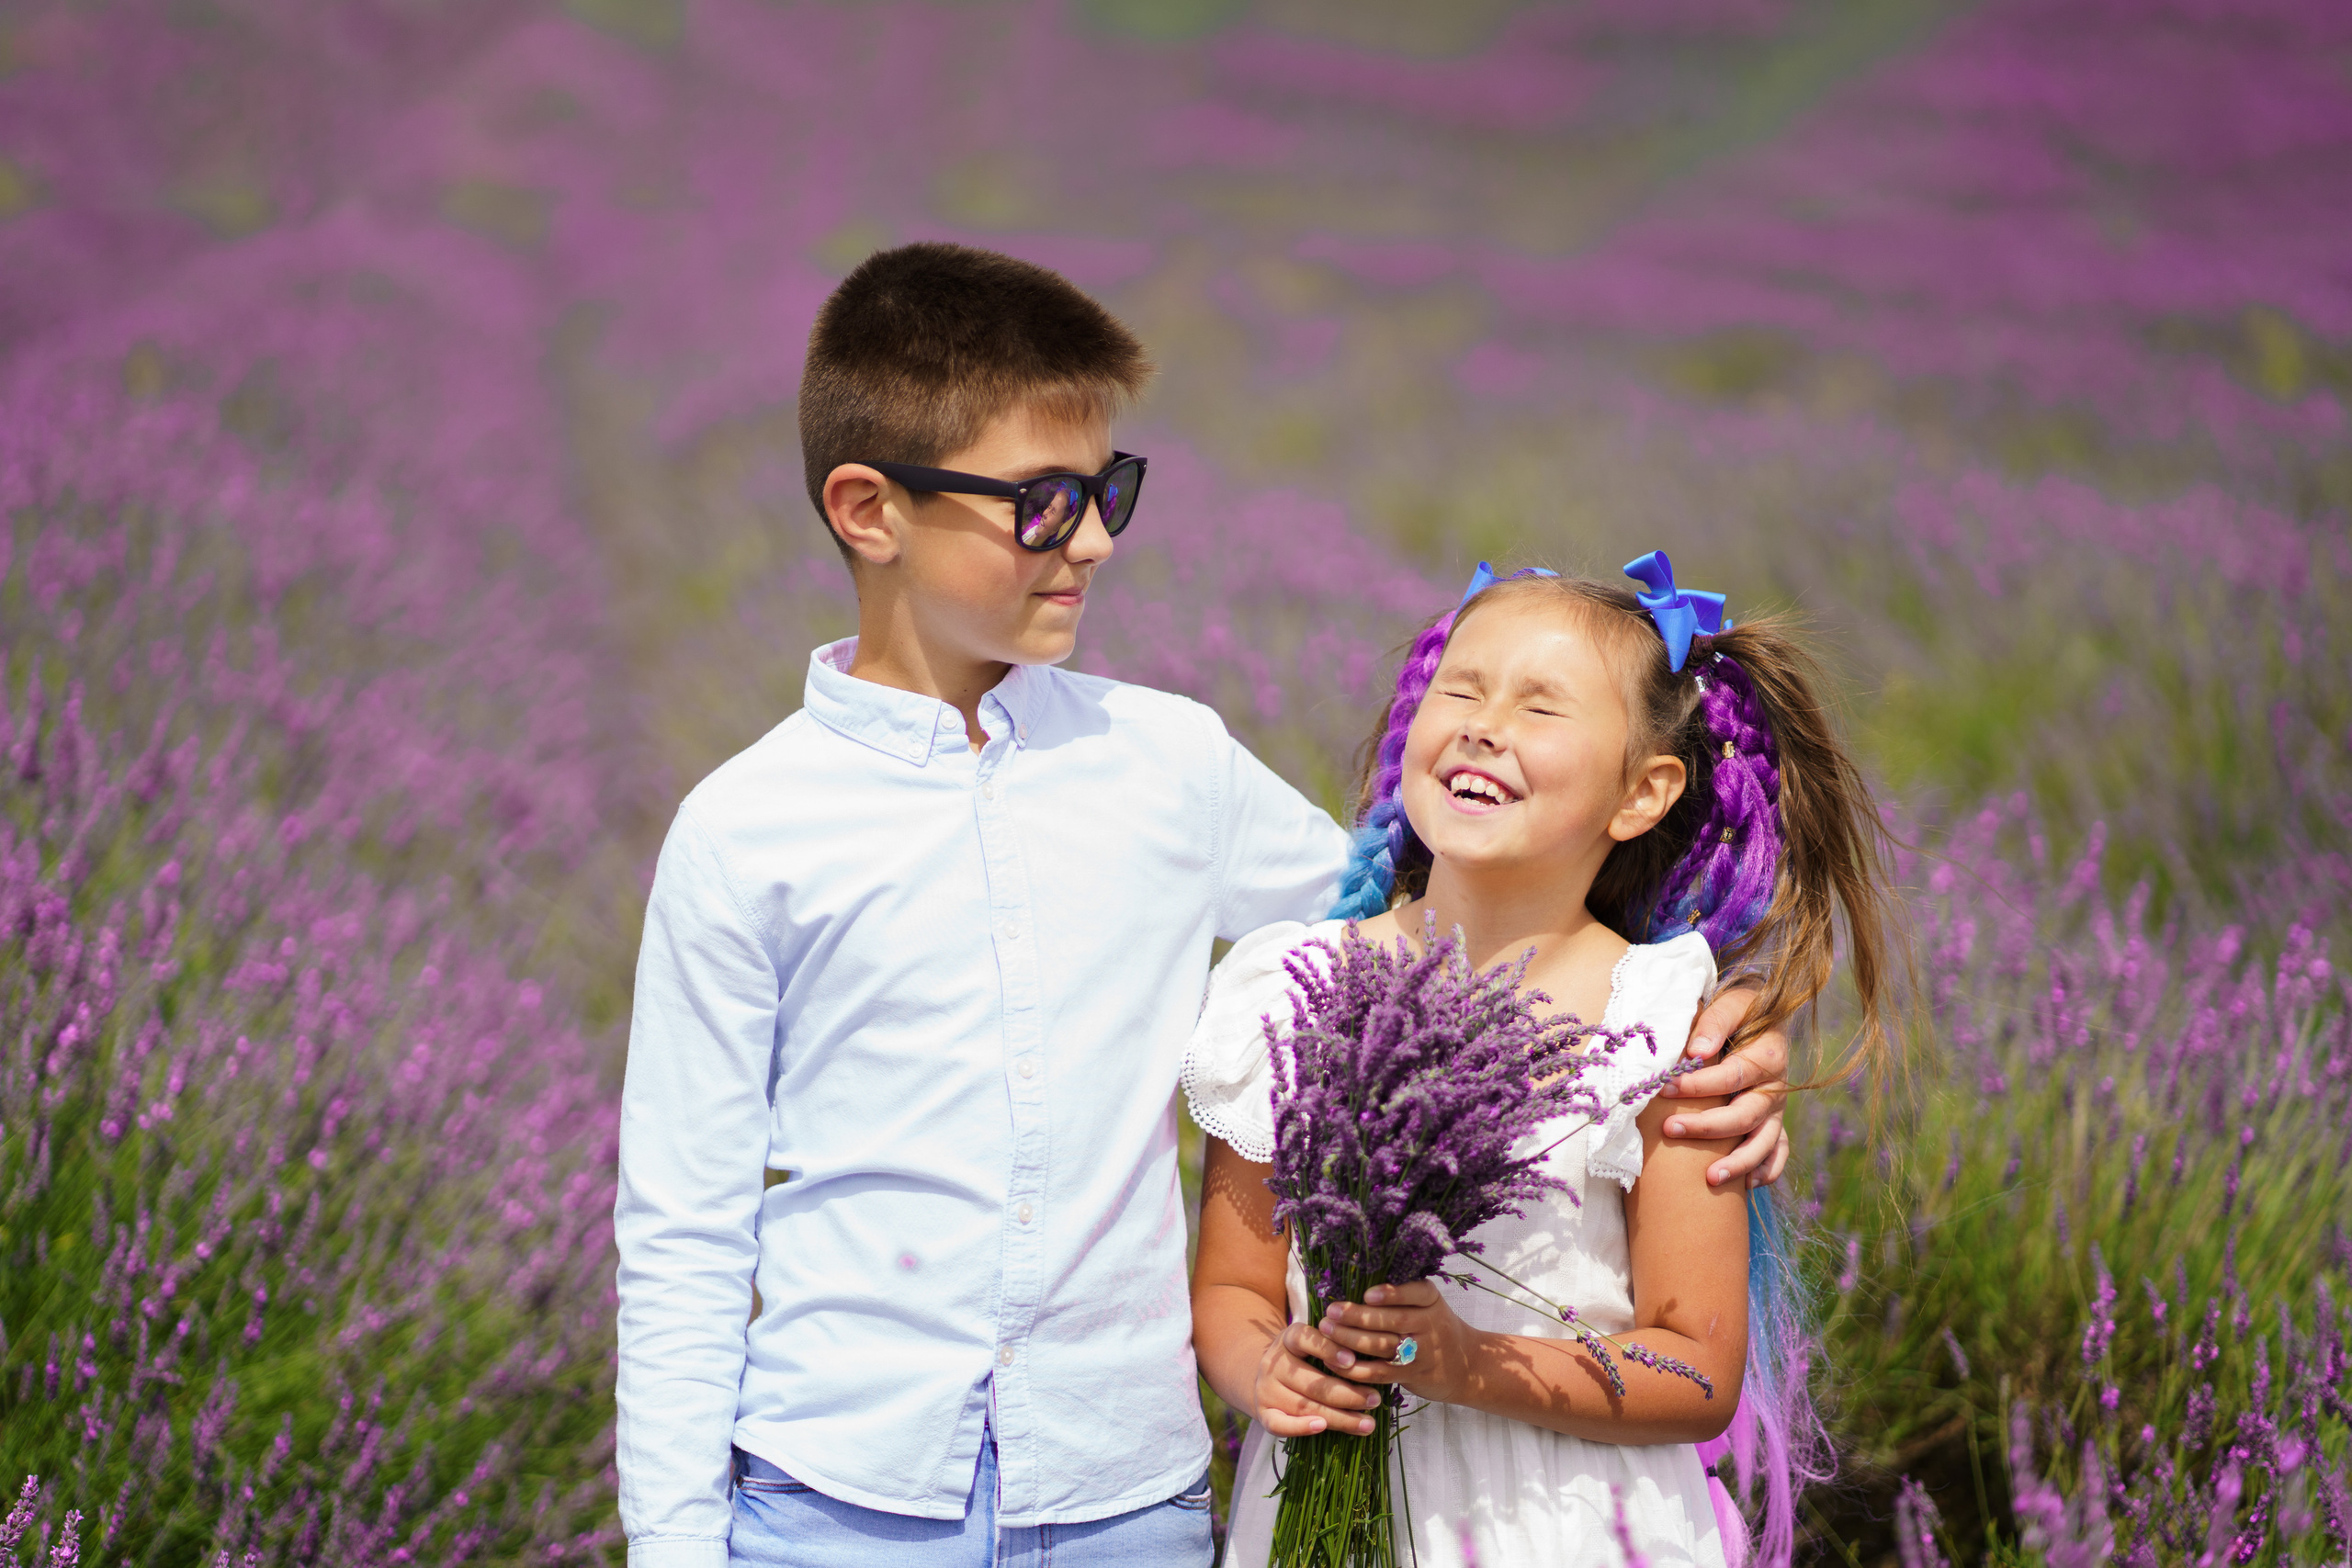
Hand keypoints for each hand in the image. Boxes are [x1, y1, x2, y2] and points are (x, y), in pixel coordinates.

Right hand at [1250, 1320, 1385, 1437]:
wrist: (1268, 1377)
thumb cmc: (1305, 1359)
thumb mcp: (1314, 1344)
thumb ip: (1336, 1347)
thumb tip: (1373, 1360)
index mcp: (1287, 1339)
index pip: (1304, 1339)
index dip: (1327, 1349)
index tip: (1352, 1360)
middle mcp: (1273, 1363)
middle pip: (1311, 1381)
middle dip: (1347, 1394)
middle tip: (1375, 1399)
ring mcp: (1266, 1390)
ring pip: (1303, 1406)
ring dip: (1338, 1417)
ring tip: (1367, 1423)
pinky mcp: (1263, 1413)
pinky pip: (1279, 1425)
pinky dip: (1300, 1427)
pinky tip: (1323, 1427)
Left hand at [1313, 1280, 1480, 1406]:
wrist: (1467, 1366)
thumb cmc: (1435, 1328)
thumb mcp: (1429, 1306)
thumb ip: (1402, 1296)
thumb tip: (1352, 1281)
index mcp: (1431, 1301)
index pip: (1416, 1292)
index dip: (1391, 1294)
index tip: (1367, 1294)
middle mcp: (1429, 1324)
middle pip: (1392, 1319)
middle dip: (1358, 1316)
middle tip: (1331, 1311)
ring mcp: (1422, 1351)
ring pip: (1382, 1345)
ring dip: (1350, 1339)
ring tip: (1327, 1332)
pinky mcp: (1413, 1375)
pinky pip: (1381, 1372)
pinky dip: (1356, 1369)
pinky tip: (1336, 1361)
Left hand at [1659, 985, 1790, 1189]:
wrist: (1761, 1016)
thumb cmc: (1740, 1011)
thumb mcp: (1731, 1004)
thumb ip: (1714, 1022)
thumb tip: (1696, 1051)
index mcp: (1768, 1056)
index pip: (1731, 1076)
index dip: (1698, 1084)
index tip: (1664, 1086)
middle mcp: (1776, 1088)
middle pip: (1745, 1116)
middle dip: (1707, 1126)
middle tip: (1670, 1129)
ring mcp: (1777, 1110)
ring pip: (1764, 1143)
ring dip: (1739, 1163)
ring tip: (1710, 1178)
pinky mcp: (1775, 1124)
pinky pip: (1778, 1154)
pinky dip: (1766, 1171)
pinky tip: (1744, 1186)